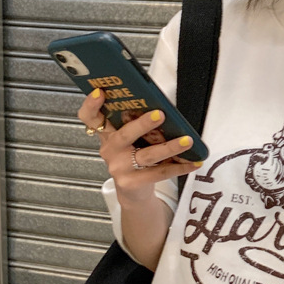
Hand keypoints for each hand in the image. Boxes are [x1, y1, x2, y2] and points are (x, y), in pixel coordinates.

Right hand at [78, 89, 198, 201]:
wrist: (133, 191)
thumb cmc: (134, 156)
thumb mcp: (131, 138)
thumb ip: (136, 122)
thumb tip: (161, 104)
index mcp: (107, 134)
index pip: (90, 117)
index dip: (91, 105)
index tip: (100, 92)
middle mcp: (110, 150)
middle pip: (124, 135)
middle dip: (142, 124)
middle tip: (160, 114)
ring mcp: (119, 167)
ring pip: (147, 155)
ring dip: (170, 147)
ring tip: (187, 140)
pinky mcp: (132, 183)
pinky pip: (160, 173)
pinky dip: (180, 167)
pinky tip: (194, 162)